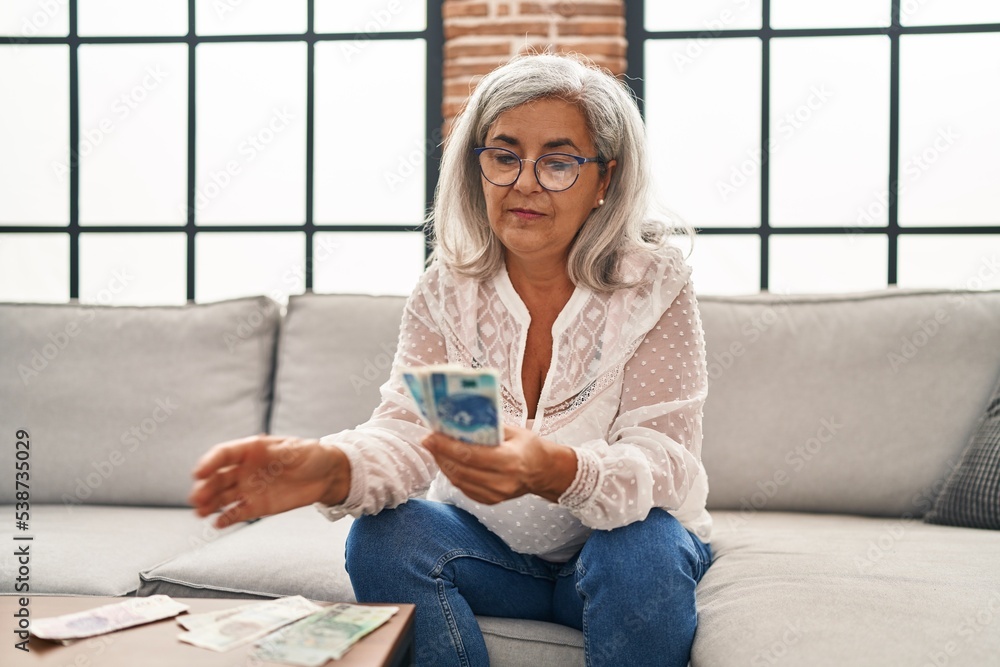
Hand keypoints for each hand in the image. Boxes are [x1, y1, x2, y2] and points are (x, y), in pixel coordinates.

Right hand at [189, 433, 350, 527]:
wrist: (326, 476)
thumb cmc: (312, 456)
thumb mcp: (299, 450)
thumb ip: (282, 453)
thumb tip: (269, 452)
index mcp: (252, 450)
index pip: (224, 454)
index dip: (210, 462)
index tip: (199, 473)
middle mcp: (245, 469)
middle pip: (218, 478)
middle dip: (206, 487)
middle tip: (197, 499)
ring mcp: (249, 488)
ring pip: (222, 496)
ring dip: (210, 504)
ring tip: (200, 512)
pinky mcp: (256, 506)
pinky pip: (237, 513)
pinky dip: (226, 518)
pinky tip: (218, 524)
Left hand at [423, 424, 576, 504]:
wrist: (544, 472)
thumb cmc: (529, 446)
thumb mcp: (513, 431)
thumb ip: (488, 427)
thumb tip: (460, 418)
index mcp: (510, 461)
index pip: (470, 455)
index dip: (446, 446)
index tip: (431, 435)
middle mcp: (502, 482)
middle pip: (461, 469)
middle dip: (440, 453)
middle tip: (428, 439)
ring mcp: (496, 495)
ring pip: (458, 480)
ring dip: (443, 463)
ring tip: (434, 448)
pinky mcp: (490, 501)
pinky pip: (463, 488)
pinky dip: (452, 473)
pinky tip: (447, 461)